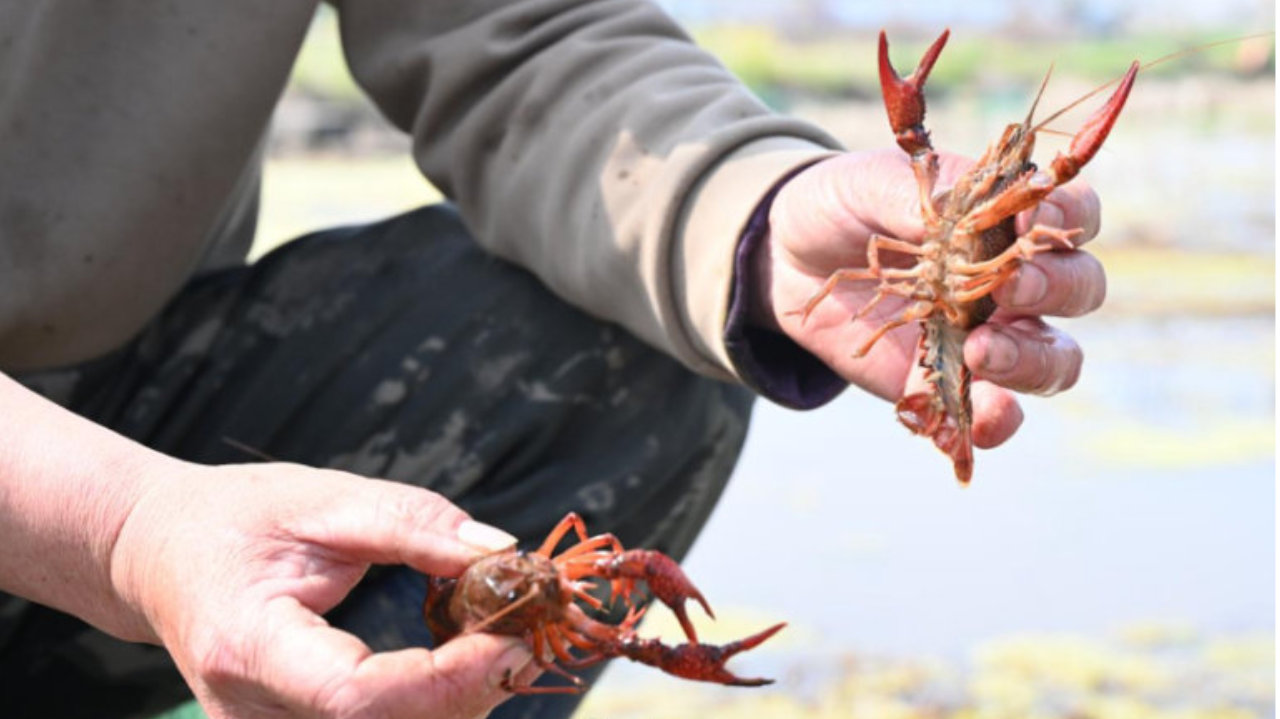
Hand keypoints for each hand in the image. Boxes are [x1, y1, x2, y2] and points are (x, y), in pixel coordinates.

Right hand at [109, 462, 537, 718]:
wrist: (163, 552)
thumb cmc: (235, 518)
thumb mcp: (323, 498)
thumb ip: (411, 523)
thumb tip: (499, 552)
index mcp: (248, 647)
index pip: (357, 695)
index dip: (444, 678)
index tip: (509, 636)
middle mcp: (249, 711)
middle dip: (469, 691)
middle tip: (525, 632)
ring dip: (457, 701)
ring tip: (498, 638)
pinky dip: (428, 703)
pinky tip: (455, 660)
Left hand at [756, 149, 1104, 447]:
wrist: (790, 258)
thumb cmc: (847, 206)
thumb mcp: (868, 183)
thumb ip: (911, 195)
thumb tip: (941, 220)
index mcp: (1009, 217)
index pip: (1074, 213)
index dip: (1066, 220)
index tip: (1032, 226)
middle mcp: (1015, 279)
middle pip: (1079, 289)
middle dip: (1055, 291)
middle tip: (1009, 291)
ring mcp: (988, 335)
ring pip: (1054, 360)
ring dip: (1031, 361)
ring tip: (982, 353)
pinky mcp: (949, 382)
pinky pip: (990, 413)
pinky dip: (991, 421)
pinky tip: (974, 423)